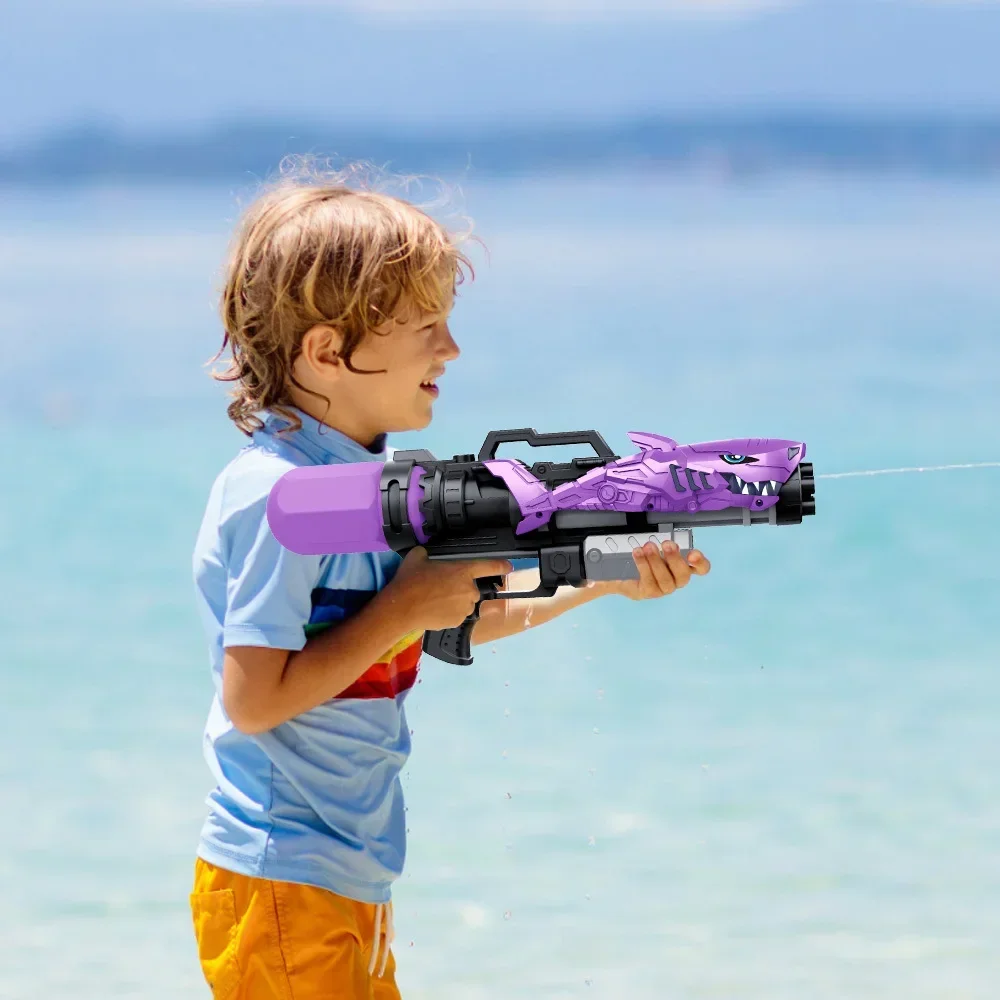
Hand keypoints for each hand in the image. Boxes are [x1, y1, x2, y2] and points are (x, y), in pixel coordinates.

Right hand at [383, 547, 513, 630]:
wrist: (401, 608)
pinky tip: (434, 610)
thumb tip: (426, 554)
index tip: (508, 567)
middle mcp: (469, 590)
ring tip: (435, 600)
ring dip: (456, 601)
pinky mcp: (458, 622)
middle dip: (459, 587)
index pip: (489, 566)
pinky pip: (458, 614)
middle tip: (440, 587)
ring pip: (465, 602)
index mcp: (463, 571)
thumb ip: (428, 553)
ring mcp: (465, 607)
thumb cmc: (410, 580)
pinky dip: (449, 612)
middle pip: (471, 588)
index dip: (501, 566)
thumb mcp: (417, 556)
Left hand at [613, 540, 710, 600]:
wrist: (622, 573)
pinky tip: (637, 553)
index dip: (700, 563)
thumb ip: (665, 545)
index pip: (701, 569)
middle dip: (675, 559)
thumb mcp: (657, 547)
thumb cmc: (646, 558)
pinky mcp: (649, 593)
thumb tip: (669, 539)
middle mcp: (677, 580)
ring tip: (648, 547)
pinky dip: (643, 565)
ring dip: (656, 561)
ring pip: (665, 579)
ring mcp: (663, 589)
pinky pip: (649, 581)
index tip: (692, 554)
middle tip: (667, 544)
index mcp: (683, 566)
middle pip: (683, 575)